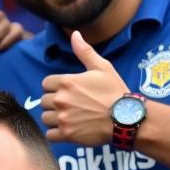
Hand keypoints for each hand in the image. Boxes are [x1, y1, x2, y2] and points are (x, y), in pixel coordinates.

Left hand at [42, 31, 127, 145]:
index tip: (67, 91)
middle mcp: (61, 100)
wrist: (126, 118)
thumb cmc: (115, 91)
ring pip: (45, 118)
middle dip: (54, 103)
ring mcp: (62, 118)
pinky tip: (67, 129)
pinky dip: (55, 133)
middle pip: (43, 101)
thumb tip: (74, 34)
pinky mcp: (66, 134)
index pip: (46, 83)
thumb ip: (85, 51)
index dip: (55, 87)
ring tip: (69, 117)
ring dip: (53, 118)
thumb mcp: (102, 67)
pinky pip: (49, 135)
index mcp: (66, 82)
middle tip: (70, 105)